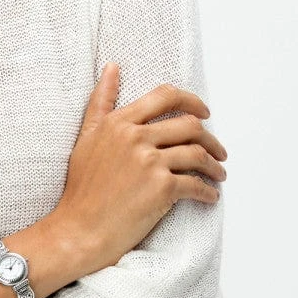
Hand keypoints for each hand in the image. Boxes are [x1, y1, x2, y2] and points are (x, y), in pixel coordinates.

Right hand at [49, 62, 228, 273]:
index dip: (191, 101)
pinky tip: (209, 197)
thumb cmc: (81, 188)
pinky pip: (197, 184)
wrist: (79, 229)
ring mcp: (149, 162)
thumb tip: (112, 68)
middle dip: (211, 138)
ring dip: (215, 166)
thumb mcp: (86, 137)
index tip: (203, 113)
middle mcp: (135, 137)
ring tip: (217, 175)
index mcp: (118, 123)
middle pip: (190, 125)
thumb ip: (101, 102)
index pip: (164, 97)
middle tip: (217, 151)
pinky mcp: (162, 189)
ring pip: (198, 154)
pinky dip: (208, 192)